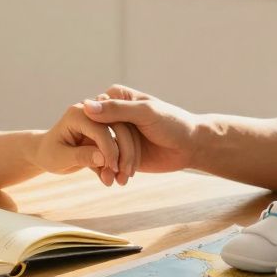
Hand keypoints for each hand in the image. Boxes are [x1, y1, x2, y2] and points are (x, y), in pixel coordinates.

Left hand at [35, 104, 138, 186]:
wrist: (46, 153)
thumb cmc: (48, 154)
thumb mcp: (60, 158)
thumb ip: (80, 156)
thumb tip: (103, 158)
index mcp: (77, 114)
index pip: (101, 128)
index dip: (110, 149)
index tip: (114, 169)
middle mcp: (91, 114)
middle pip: (119, 128)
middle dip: (124, 153)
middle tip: (125, 175)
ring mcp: (100, 122)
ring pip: (123, 137)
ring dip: (125, 160)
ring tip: (120, 181)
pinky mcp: (105, 134)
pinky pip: (119, 146)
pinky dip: (119, 163)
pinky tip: (114, 180)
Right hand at [81, 85, 197, 173]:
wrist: (191, 146)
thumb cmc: (172, 123)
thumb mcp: (145, 113)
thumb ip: (117, 110)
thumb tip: (86, 106)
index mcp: (116, 96)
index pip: (94, 112)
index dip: (99, 131)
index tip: (110, 145)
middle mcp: (113, 113)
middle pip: (96, 133)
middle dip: (105, 152)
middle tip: (114, 166)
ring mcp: (116, 134)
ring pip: (99, 149)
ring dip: (108, 165)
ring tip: (119, 177)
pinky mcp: (120, 152)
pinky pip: (107, 162)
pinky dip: (112, 172)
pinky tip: (119, 180)